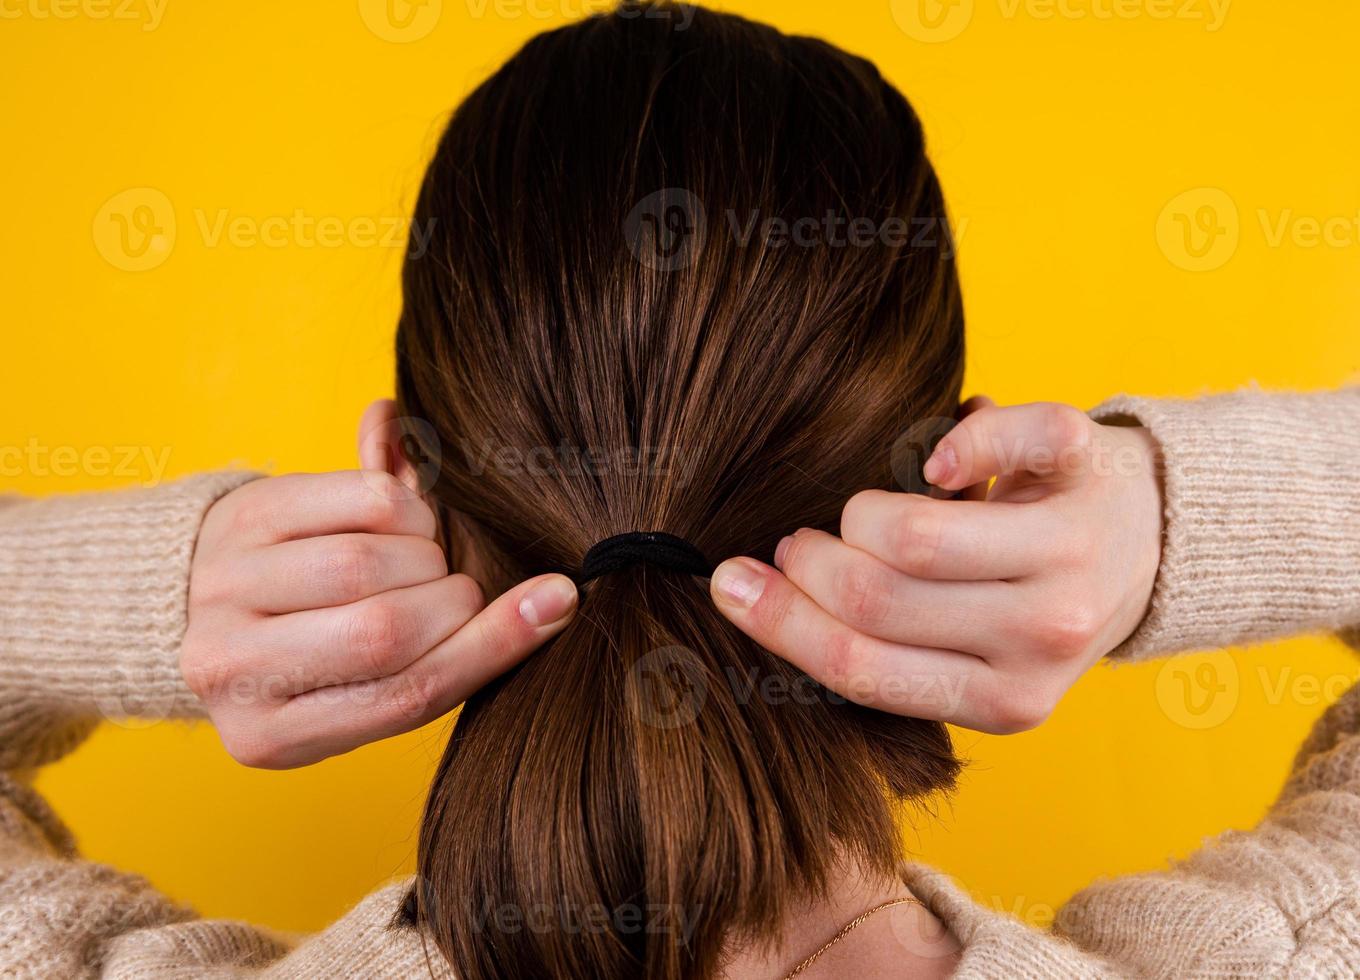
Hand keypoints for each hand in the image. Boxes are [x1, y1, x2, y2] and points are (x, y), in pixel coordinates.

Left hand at [182, 471, 576, 767]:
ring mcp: (227, 590)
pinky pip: (357, 501)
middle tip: (455, 594)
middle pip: (384, 633)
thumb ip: (454, 652)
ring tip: (421, 562)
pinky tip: (398, 523)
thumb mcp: (361, 684)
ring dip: (426, 555)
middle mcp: (232, 672)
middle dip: (452, 603)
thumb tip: (556, 598)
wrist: (198, 595)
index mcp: (269, 739)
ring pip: (368, 564)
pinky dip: (404, 508)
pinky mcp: (244, 517)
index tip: (554, 605)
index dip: (488, 649)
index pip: (402, 699)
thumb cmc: (310, 649)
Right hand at [710, 401, 1162, 733]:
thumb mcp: (973, 659)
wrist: (1146, 544)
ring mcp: (1074, 554)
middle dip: (809, 564)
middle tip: (800, 545)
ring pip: (915, 532)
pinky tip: (941, 459)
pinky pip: (997, 440)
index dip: (782, 623)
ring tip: (860, 513)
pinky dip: (955, 438)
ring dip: (861, 511)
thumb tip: (751, 595)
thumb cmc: (1027, 600)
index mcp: (1006, 701)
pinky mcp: (1086, 472)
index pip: (864, 668)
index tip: (731, 582)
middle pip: (877, 597)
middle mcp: (1045, 638)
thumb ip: (887, 650)